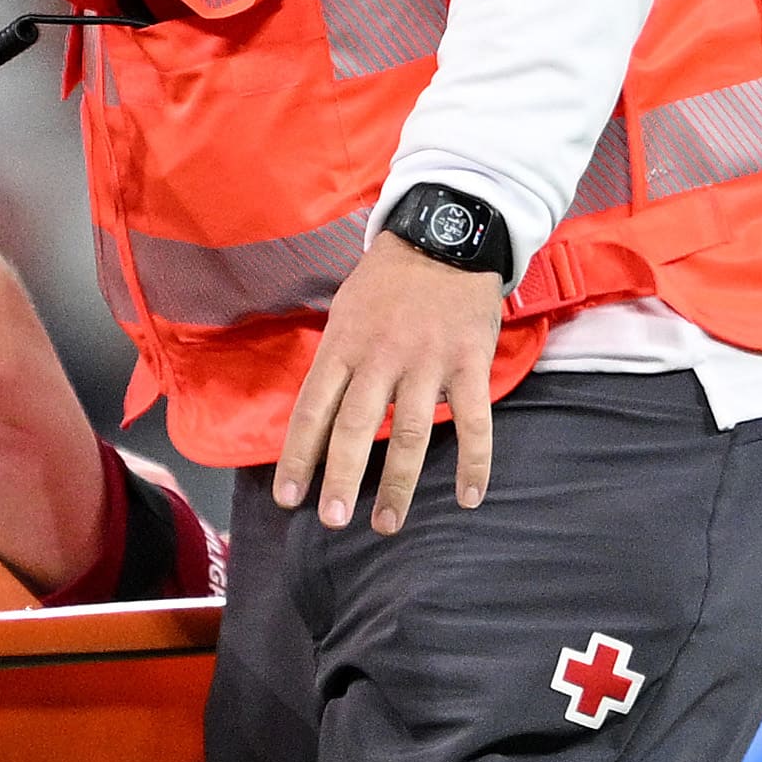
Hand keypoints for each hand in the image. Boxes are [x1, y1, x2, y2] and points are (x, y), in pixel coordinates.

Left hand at [270, 231, 507, 535]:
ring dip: (398, 483)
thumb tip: (316, 419)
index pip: (313, 408)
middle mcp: (381, 356)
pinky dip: (474, 463)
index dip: (298, 455)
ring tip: (386, 524)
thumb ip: (335, 362)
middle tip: (331, 520)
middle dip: (341, 477)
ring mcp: (427, 361)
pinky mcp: (469, 363)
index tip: (288, 498)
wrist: (446, 237)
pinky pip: (474, 422)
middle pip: (355, 426)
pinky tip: (469, 498)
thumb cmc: (388, 282)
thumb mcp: (345, 311)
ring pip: (410, 432)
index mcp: (344, 345)